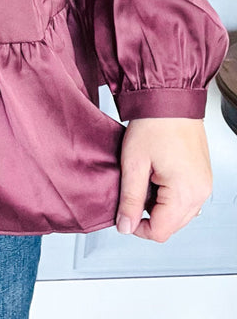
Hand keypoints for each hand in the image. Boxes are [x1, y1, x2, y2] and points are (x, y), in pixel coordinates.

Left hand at [116, 117, 211, 241]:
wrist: (170, 97)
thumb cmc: (153, 124)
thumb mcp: (133, 163)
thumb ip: (129, 199)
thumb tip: (125, 227)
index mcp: (186, 192)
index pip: (161, 231)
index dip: (137, 227)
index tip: (125, 213)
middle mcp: (201, 192)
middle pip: (172, 225)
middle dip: (149, 214)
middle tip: (134, 189)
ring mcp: (204, 184)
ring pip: (180, 214)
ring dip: (160, 205)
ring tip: (147, 179)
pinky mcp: (203, 176)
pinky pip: (187, 198)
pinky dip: (170, 195)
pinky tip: (157, 175)